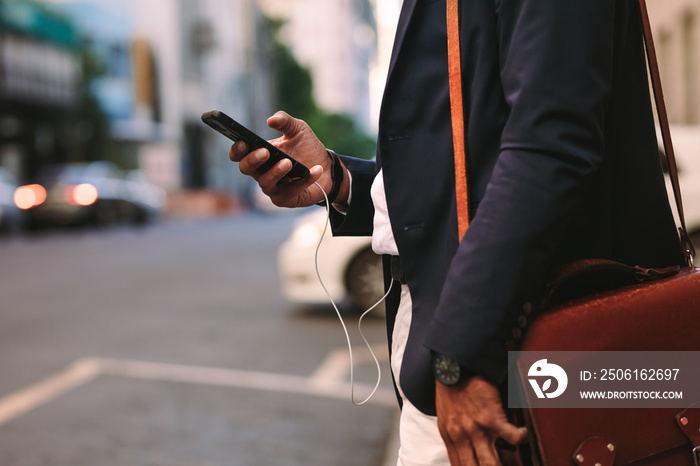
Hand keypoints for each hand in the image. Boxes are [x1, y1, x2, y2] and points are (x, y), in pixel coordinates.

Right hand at [229, 111, 346, 207]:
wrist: (328, 167)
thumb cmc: (307, 148)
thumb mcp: (298, 129)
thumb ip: (285, 121)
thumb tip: (271, 120)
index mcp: (259, 154)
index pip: (239, 154)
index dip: (237, 150)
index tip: (243, 142)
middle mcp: (261, 172)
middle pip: (246, 169)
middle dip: (253, 160)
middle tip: (265, 152)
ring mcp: (272, 187)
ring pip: (266, 183)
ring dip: (276, 172)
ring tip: (288, 162)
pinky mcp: (286, 199)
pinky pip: (291, 191)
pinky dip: (304, 181)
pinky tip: (316, 170)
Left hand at [435, 377, 526, 465]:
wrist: (452, 367)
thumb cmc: (451, 391)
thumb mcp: (447, 418)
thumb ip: (456, 438)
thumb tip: (469, 453)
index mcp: (450, 439)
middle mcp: (461, 438)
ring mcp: (476, 430)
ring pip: (491, 465)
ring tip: (518, 465)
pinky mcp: (491, 418)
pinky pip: (513, 438)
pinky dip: (522, 438)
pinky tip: (525, 434)